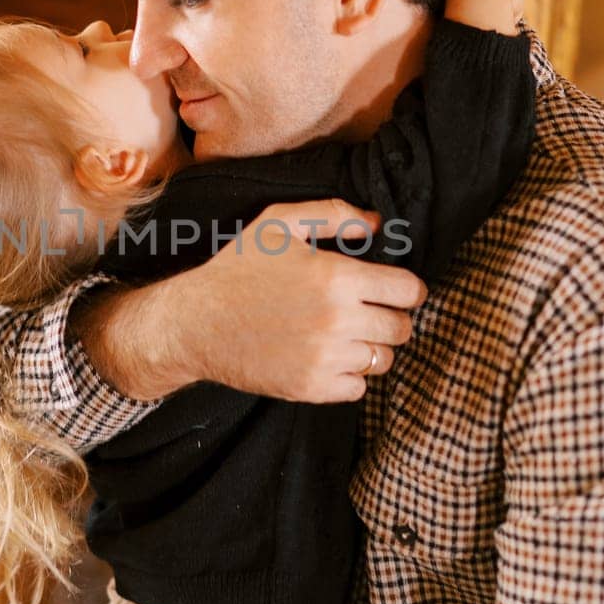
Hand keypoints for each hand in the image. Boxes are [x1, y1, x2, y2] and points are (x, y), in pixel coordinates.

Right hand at [170, 199, 426, 402]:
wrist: (195, 323)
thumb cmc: (238, 269)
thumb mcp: (278, 223)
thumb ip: (332, 215)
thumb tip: (375, 223)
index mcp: (337, 276)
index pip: (409, 291)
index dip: (407, 288)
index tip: (394, 290)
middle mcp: (337, 319)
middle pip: (402, 328)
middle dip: (392, 318)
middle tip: (369, 312)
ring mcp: (325, 357)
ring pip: (383, 359)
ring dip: (371, 347)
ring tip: (345, 334)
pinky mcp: (312, 387)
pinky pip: (358, 388)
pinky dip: (350, 375)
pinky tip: (328, 357)